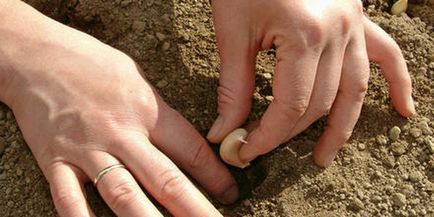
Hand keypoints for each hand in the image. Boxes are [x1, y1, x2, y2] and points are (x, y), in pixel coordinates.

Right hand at [0, 1, 237, 215]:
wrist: (38, 56)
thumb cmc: (93, 63)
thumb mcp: (138, 79)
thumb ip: (160, 113)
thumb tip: (185, 141)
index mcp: (147, 111)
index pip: (190, 150)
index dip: (215, 175)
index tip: (231, 193)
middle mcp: (122, 134)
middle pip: (165, 178)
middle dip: (195, 207)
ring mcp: (89, 150)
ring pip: (124, 194)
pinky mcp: (56, 160)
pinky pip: (70, 199)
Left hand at [207, 0, 414, 166]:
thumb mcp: (232, 33)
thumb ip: (232, 87)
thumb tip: (223, 132)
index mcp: (305, 35)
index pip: (292, 106)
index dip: (267, 136)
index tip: (245, 151)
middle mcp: (338, 32)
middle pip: (320, 102)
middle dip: (289, 132)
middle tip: (264, 147)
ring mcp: (353, 25)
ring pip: (354, 89)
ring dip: (341, 126)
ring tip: (323, 155)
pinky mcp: (357, 19)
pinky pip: (386, 55)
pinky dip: (397, 84)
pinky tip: (404, 110)